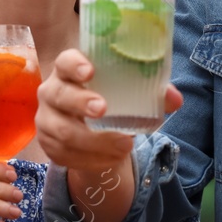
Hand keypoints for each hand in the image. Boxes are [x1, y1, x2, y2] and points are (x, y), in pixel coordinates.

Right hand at [36, 49, 181, 172]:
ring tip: (124, 144)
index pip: (65, 61)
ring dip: (94, 141)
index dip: (74, 65)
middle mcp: (52, 91)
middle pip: (59, 95)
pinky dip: (92, 160)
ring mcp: (46, 119)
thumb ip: (153, 93)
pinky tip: (111, 159)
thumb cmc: (110, 99)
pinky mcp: (48, 144)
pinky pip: (65, 156)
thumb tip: (175, 99)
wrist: (92, 130)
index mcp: (69, 70)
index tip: (90, 71)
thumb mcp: (129, 93)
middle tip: (104, 109)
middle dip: (80, 103)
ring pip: (63, 132)